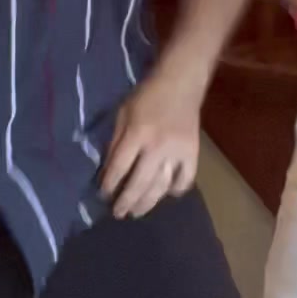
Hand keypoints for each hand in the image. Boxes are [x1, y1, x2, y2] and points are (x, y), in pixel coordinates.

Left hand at [101, 66, 202, 219]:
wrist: (181, 84)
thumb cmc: (147, 96)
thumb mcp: (123, 113)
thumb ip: (116, 141)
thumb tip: (109, 170)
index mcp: (137, 134)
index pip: (119, 167)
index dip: (109, 184)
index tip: (103, 195)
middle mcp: (157, 146)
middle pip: (140, 182)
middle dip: (127, 201)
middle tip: (119, 214)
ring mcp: (177, 152)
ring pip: (162, 186)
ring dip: (148, 202)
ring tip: (137, 212)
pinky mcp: (193, 153)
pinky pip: (185, 180)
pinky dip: (176, 190)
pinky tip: (166, 194)